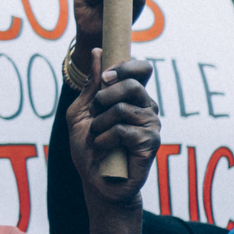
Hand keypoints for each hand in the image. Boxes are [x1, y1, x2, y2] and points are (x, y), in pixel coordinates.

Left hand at [66, 57, 161, 201]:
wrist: (96, 181)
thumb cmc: (89, 148)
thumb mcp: (82, 112)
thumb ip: (91, 86)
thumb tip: (97, 52)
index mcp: (133, 98)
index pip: (142, 69)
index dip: (125, 67)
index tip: (105, 77)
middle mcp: (146, 109)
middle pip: (134, 84)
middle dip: (105, 96)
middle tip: (96, 112)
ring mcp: (151, 126)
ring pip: (123, 108)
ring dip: (100, 123)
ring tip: (98, 137)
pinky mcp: (151, 143)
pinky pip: (123, 129)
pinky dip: (105, 138)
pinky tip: (104, 148)